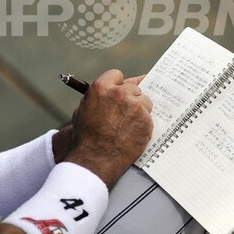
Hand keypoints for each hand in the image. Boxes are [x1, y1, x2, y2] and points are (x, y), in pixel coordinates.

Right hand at [63, 69, 152, 187]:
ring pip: (145, 101)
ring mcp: (135, 106)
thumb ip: (98, 97)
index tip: (121, 91)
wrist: (96, 158)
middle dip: (131, 98)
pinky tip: (133, 134)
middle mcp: (119, 93)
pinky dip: (144, 125)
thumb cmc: (86, 137)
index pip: (117, 75)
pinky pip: (149, 117)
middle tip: (125, 113)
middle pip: (134, 87)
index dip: (118, 85)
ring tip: (128, 126)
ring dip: (140, 111)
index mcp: (101, 88)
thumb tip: (111, 90)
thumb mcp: (83, 110)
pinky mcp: (146, 119)